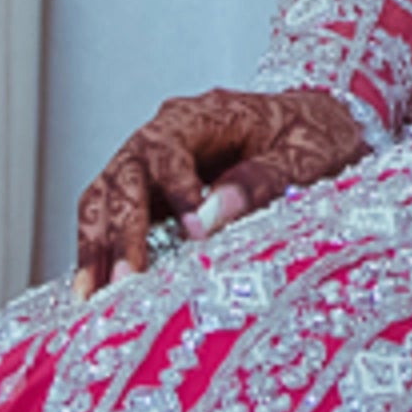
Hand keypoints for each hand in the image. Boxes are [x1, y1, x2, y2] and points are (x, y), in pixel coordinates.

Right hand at [71, 86, 367, 298]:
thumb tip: (216, 211)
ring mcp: (154, 167)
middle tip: (128, 280)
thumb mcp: (308, 151)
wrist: (318, 131)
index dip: (175, 190)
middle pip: (124, 175)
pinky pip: (110, 218)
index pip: (168, 147)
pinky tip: (93, 291)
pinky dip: (98, 252)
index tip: (194, 233)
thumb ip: (266, 176)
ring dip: (97, 245)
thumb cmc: (315, 134)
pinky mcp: (151, 196)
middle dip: (122, 229)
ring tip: (94, 297)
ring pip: (105, 197)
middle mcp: (168, 136)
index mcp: (205, 115)